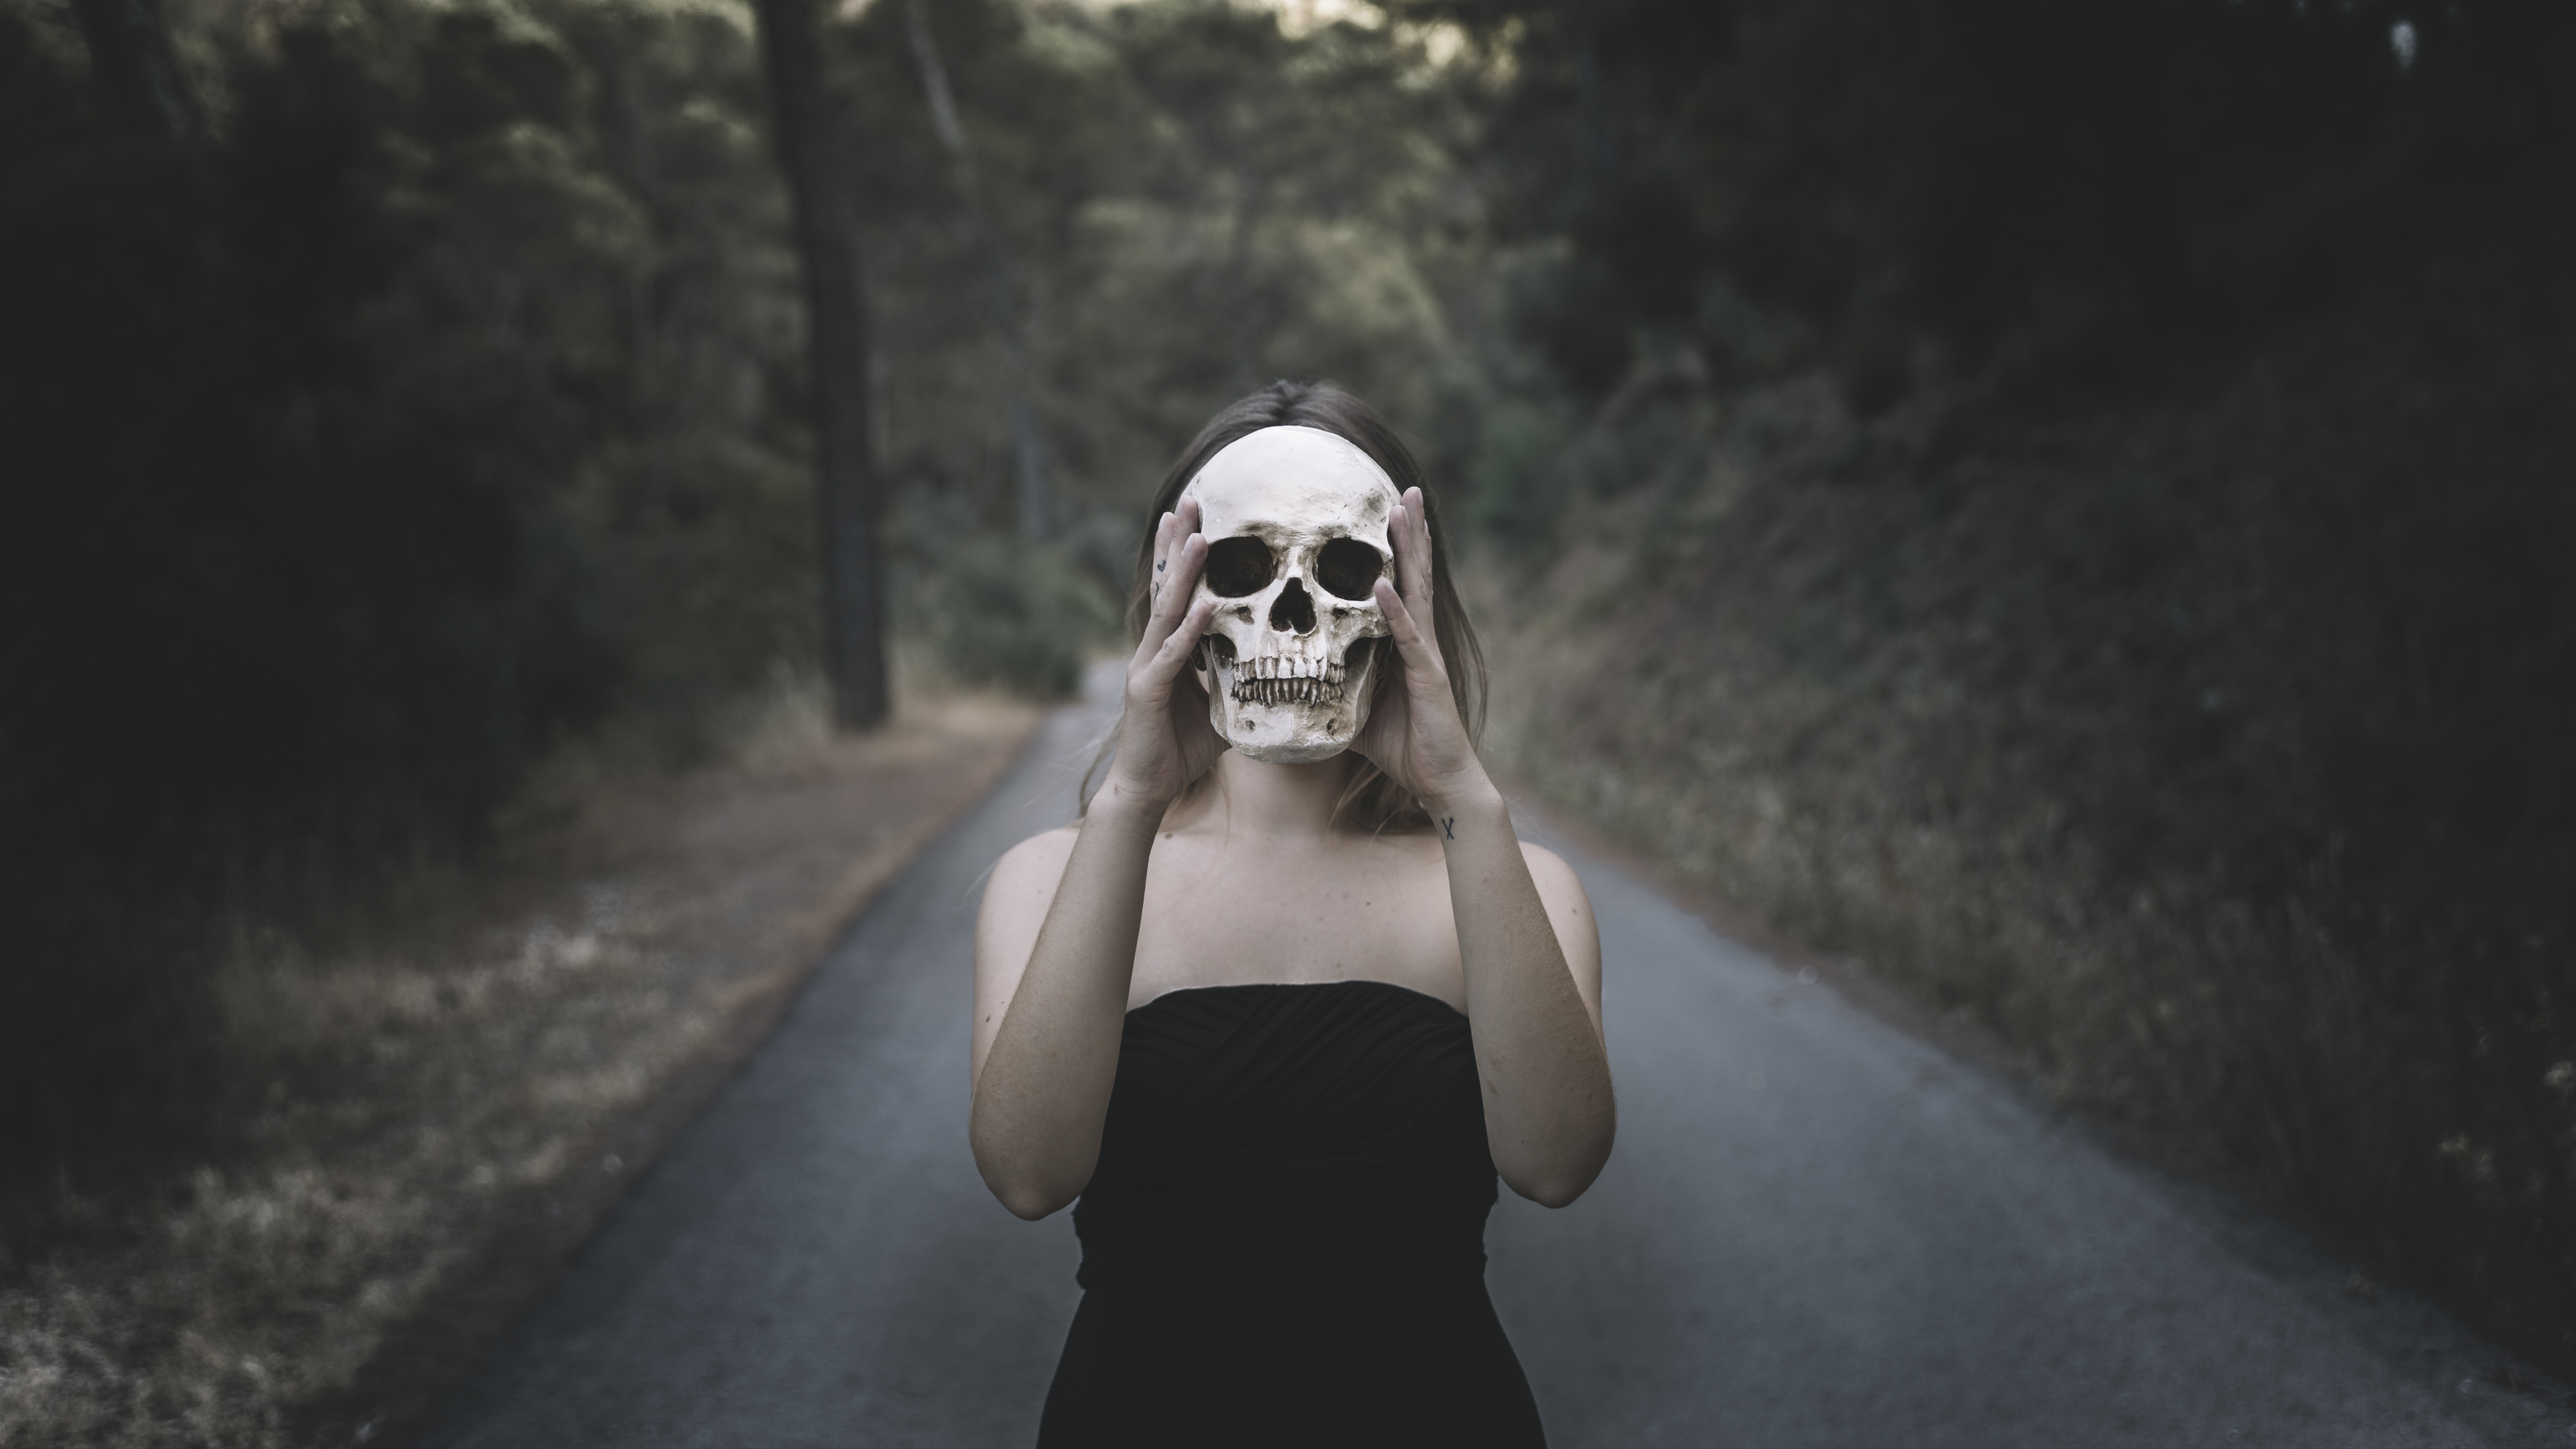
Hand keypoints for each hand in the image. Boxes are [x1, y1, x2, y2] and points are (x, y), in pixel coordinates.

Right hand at [1101, 497, 1225, 815]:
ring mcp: (1147, 666)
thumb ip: (1241, 680)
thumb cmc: (1183, 748)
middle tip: (1192, 501)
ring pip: (1168, 611)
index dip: (1185, 555)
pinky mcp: (1148, 690)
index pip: (1180, 592)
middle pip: (1169, 587)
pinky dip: (1192, 630)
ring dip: (1184, 573)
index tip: (1199, 518)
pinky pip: (1174, 655)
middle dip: (1180, 544)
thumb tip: (1280, 668)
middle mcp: (1154, 649)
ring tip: (1198, 537)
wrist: (1148, 788)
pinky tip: (1209, 606)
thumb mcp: (1222, 705)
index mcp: (1169, 648)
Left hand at [1353, 486, 1491, 811]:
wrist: (1438, 782)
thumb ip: (1328, 688)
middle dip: (1409, 532)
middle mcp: (1417, 641)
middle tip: (1405, 489)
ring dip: (1409, 551)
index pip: (1396, 585)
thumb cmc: (1399, 746)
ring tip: (1404, 511)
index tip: (1385, 510)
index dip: (1394, 549)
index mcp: (1401, 643)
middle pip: (1412, 575)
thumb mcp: (1351, 710)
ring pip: (1415, 592)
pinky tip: (1384, 584)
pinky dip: (1395, 609)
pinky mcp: (1427, 676)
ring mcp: (1424, 655)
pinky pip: (1407, 637)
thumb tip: (1284, 684)